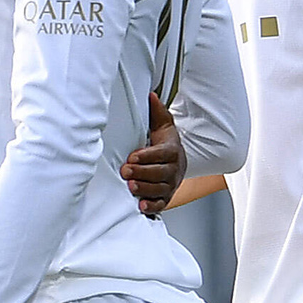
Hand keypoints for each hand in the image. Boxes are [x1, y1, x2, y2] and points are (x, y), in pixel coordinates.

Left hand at [122, 90, 185, 215]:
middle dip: (142, 172)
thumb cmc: (165, 143)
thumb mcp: (163, 125)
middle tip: (126, 171)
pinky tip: (141, 206)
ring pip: (160, 189)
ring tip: (130, 185)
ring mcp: (170, 185)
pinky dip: (152, 207)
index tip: (133, 156)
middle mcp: (173, 170)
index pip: (161, 154)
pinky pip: (161, 204)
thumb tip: (151, 95)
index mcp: (172, 151)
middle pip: (160, 173)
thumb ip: (157, 111)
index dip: (147, 156)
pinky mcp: (166, 197)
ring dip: (145, 189)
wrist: (177, 161)